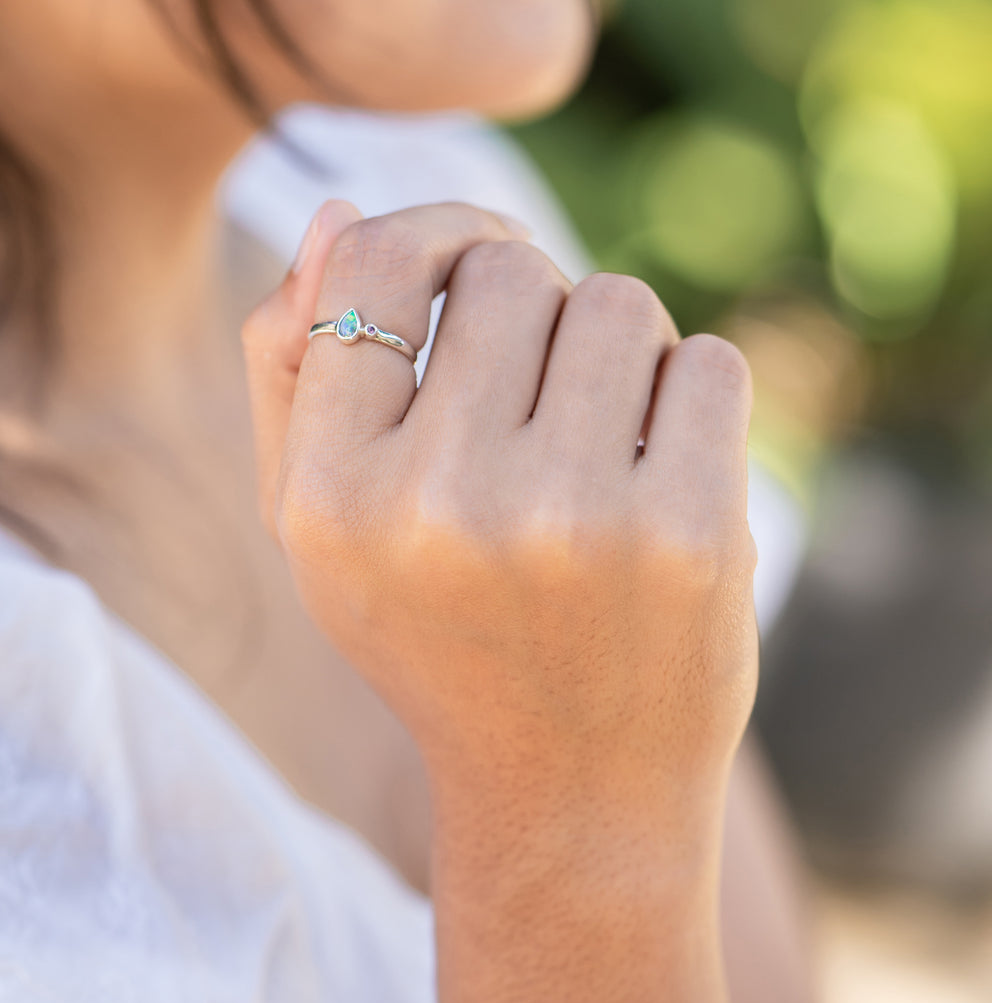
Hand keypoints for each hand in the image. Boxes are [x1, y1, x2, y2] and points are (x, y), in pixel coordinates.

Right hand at [243, 200, 757, 836]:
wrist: (574, 792)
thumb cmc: (436, 629)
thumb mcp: (318, 520)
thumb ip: (293, 364)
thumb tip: (335, 210)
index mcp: (331, 495)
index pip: (375, 261)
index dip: (429, 232)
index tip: (462, 266)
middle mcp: (443, 504)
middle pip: (507, 268)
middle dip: (529, 305)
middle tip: (536, 390)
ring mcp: (574, 520)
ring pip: (615, 301)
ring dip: (613, 346)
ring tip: (598, 433)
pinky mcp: (692, 535)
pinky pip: (709, 360)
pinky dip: (690, 395)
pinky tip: (660, 470)